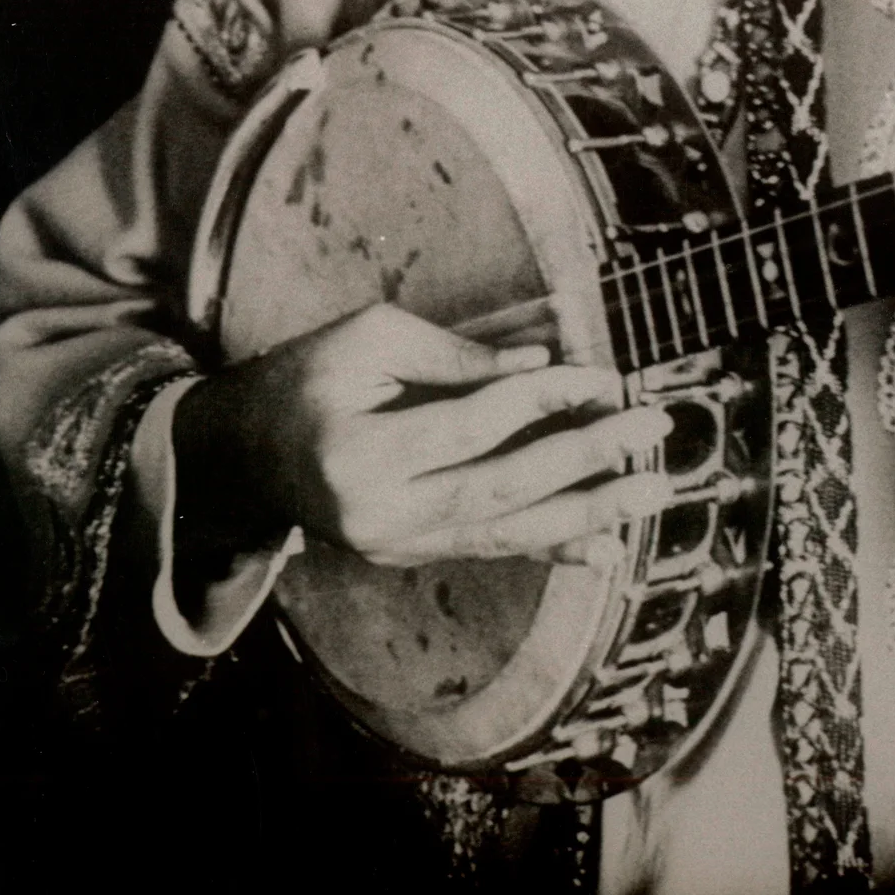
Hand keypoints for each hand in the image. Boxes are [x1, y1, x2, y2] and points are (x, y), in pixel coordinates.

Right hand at [173, 303, 670, 575]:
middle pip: (503, 487)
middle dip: (587, 458)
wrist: (241, 455)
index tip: (604, 377)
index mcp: (359, 451)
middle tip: (652, 430)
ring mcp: (396, 545)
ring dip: (589, 512)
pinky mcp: (410, 555)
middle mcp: (380, 513)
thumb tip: (541, 368)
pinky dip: (553, 548)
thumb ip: (455, 356)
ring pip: (507, 532)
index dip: (545, 397)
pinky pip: (492, 551)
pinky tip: (607, 548)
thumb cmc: (305, 378)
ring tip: (653, 492)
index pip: (474, 424)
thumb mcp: (366, 340)